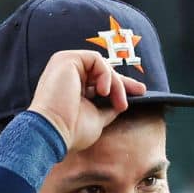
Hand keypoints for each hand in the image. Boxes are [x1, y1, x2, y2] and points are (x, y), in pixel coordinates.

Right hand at [28, 50, 146, 151]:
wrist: (53, 133)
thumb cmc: (70, 131)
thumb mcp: (97, 118)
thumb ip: (108, 108)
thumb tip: (121, 103)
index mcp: (71, 87)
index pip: (99, 81)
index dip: (119, 86)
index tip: (139, 93)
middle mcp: (67, 74)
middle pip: (102, 71)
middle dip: (123, 82)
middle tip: (140, 91)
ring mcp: (65, 65)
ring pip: (102, 66)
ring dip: (116, 84)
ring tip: (118, 103)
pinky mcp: (66, 60)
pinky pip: (97, 60)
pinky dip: (106, 75)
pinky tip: (104, 92)